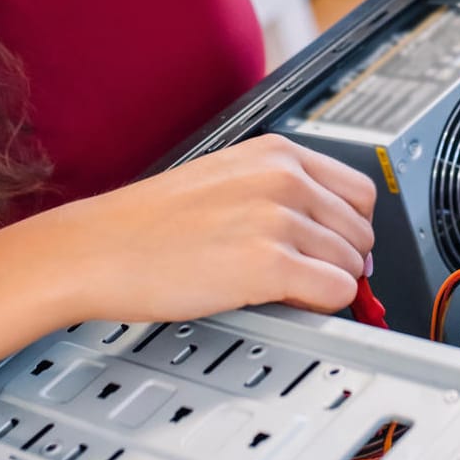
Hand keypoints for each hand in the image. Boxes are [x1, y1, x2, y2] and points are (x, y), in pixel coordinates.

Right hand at [57, 135, 376, 322]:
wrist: (98, 248)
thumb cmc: (149, 223)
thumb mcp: (226, 182)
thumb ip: (281, 195)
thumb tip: (333, 238)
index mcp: (276, 153)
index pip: (359, 191)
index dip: (350, 228)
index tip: (335, 248)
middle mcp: (284, 179)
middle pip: (361, 231)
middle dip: (341, 260)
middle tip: (308, 277)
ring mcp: (278, 219)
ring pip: (351, 265)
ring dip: (328, 285)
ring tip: (283, 289)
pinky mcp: (269, 264)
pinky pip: (335, 292)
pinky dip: (322, 306)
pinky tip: (286, 303)